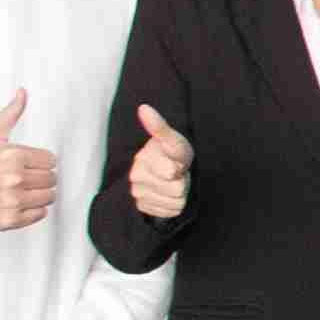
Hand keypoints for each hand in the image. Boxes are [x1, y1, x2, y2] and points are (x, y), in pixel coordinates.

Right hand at [0, 90, 53, 231]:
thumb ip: (10, 113)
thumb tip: (23, 93)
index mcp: (12, 157)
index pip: (51, 160)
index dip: (40, 160)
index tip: (24, 161)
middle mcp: (13, 180)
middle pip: (53, 179)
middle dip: (40, 176)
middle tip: (22, 175)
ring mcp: (12, 202)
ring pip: (50, 196)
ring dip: (39, 192)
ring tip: (21, 187)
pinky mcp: (11, 220)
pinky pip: (41, 214)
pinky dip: (33, 209)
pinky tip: (17, 200)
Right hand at [124, 102, 192, 222]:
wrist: (169, 171)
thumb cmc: (172, 153)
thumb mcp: (173, 140)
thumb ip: (159, 127)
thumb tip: (144, 108)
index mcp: (143, 159)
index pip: (171, 172)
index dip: (181, 167)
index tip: (176, 161)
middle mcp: (136, 177)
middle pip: (176, 189)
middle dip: (182, 181)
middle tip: (177, 173)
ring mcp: (138, 194)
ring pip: (176, 201)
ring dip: (180, 193)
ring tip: (173, 182)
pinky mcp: (144, 207)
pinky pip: (171, 211)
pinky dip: (175, 204)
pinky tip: (168, 194)